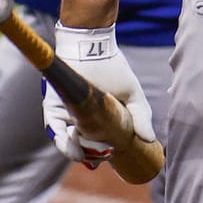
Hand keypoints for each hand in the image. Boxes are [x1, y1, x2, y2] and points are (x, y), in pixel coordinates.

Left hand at [43, 25, 156, 168]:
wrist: (92, 47)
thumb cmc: (112, 69)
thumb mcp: (133, 95)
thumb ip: (141, 116)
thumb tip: (149, 139)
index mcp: (97, 117)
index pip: (98, 143)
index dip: (104, 154)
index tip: (113, 155)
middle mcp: (79, 118)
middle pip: (82, 146)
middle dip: (92, 155)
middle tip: (104, 155)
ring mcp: (65, 114)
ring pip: (66, 142)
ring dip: (77, 152)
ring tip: (90, 153)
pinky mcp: (53, 107)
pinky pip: (54, 130)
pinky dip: (64, 142)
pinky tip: (76, 145)